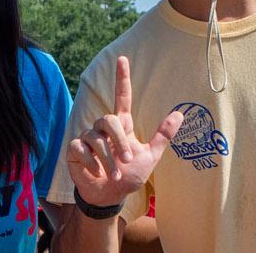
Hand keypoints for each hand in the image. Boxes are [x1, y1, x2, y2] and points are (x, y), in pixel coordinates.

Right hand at [65, 56, 184, 207]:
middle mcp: (103, 128)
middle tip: (126, 161)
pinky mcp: (75, 149)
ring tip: (115, 175)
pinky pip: (82, 147)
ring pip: (96, 138)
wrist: (109, 196)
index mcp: (122, 126)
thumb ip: (162, 136)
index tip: (123, 59)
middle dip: (118, 141)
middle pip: (109, 120)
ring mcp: (88, 137)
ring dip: (108, 159)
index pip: (122, 97)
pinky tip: (97, 172)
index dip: (122, 78)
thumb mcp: (149, 157)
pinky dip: (92, 162)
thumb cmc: (129, 176)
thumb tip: (180, 114)